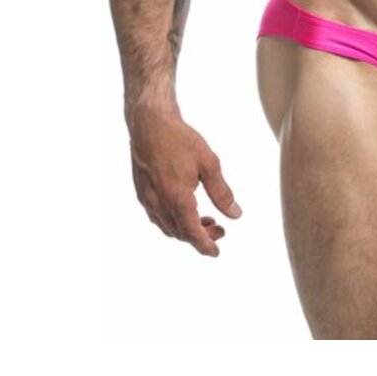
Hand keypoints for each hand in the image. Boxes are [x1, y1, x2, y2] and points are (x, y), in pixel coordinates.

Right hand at [128, 109, 241, 255]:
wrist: (150, 123)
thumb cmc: (180, 139)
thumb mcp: (209, 163)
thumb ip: (221, 192)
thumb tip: (235, 214)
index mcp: (177, 198)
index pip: (192, 233)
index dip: (205, 245)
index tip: (216, 252)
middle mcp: (158, 203)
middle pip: (180, 233)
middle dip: (200, 237)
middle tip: (220, 230)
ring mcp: (146, 199)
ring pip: (167, 227)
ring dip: (186, 230)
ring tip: (206, 220)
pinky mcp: (141, 192)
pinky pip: (157, 217)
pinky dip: (173, 221)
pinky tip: (185, 210)